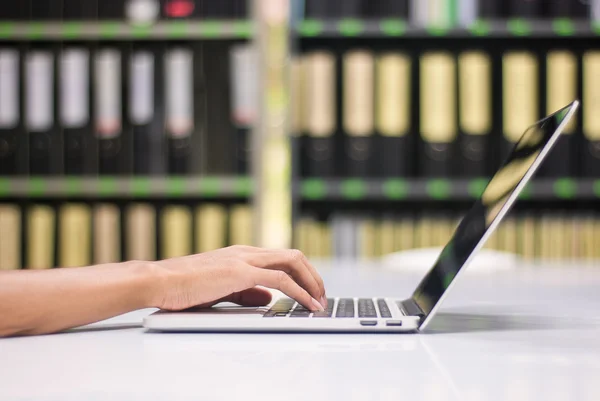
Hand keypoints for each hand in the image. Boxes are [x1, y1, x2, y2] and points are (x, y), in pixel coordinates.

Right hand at [150, 245, 326, 311]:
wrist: (160, 281)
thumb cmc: (184, 287)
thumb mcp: (221, 290)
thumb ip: (245, 292)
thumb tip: (268, 298)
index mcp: (242, 254)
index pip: (282, 258)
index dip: (302, 273)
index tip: (311, 291)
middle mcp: (247, 252)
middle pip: (293, 256)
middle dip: (313, 276)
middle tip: (322, 296)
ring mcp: (245, 259)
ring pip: (292, 262)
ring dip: (311, 282)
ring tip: (320, 302)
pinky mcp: (241, 271)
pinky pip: (280, 279)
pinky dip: (299, 291)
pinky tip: (306, 303)